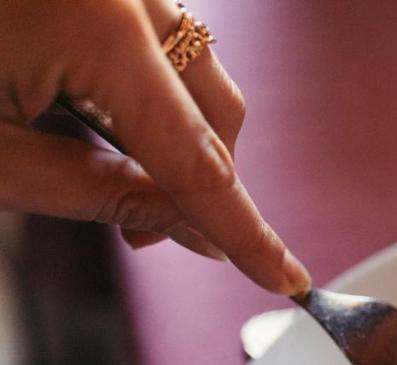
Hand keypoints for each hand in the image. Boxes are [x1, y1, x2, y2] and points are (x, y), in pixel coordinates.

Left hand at [0, 0, 308, 294]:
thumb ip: (95, 192)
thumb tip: (187, 227)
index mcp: (98, 28)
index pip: (199, 159)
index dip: (245, 229)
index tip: (285, 277)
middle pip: (218, 111)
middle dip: (200, 183)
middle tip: (142, 230)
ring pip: (197, 74)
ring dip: (175, 136)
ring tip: (100, 163)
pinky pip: (162, 38)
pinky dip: (146, 91)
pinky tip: (84, 107)